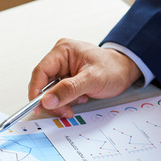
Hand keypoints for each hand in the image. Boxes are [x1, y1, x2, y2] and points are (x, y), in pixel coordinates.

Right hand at [28, 39, 142, 117]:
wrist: (125, 71)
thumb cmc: (113, 69)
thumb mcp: (92, 79)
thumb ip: (69, 90)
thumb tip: (47, 100)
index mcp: (62, 51)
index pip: (40, 72)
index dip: (36, 91)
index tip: (37, 106)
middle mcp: (60, 58)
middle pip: (43, 84)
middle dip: (53, 100)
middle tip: (63, 110)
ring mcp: (62, 69)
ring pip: (50, 92)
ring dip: (61, 102)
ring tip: (79, 100)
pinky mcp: (66, 79)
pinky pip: (59, 94)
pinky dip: (67, 101)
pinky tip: (80, 98)